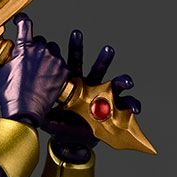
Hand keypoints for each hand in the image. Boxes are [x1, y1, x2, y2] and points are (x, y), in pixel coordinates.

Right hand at [0, 13, 67, 127]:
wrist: (25, 113)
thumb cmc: (10, 96)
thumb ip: (1, 59)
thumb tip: (0, 54)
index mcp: (24, 48)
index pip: (24, 23)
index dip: (21, 20)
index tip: (20, 20)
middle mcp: (41, 50)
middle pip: (39, 40)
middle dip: (33, 48)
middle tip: (28, 62)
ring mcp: (54, 60)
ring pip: (52, 50)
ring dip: (45, 57)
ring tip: (38, 72)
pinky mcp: (63, 71)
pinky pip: (60, 63)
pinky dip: (54, 68)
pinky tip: (46, 79)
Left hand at [40, 30, 141, 162]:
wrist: (74, 142)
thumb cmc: (62, 127)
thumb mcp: (53, 123)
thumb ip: (50, 120)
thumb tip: (41, 119)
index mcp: (74, 86)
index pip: (75, 63)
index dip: (75, 49)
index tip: (76, 34)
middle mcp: (91, 88)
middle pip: (97, 69)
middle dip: (103, 59)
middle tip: (108, 49)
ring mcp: (104, 98)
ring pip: (115, 84)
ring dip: (122, 80)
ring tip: (127, 81)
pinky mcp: (114, 110)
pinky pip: (127, 104)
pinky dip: (132, 105)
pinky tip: (135, 109)